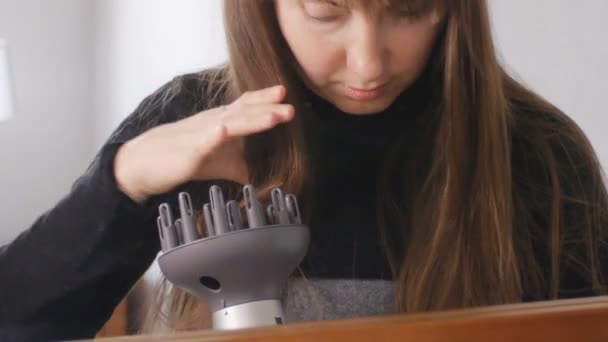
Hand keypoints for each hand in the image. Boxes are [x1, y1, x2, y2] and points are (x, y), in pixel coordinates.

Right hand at [113, 85, 293, 202]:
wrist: (145, 163)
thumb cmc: (183, 157)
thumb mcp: (218, 162)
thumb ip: (240, 166)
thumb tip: (260, 177)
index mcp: (222, 122)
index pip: (246, 106)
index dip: (265, 100)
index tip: (285, 94)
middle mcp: (213, 122)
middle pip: (244, 112)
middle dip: (267, 108)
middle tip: (291, 107)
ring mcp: (200, 135)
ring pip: (229, 122)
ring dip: (252, 119)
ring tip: (273, 116)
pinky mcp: (188, 151)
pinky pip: (202, 141)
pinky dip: (214, 135)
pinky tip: (223, 130)